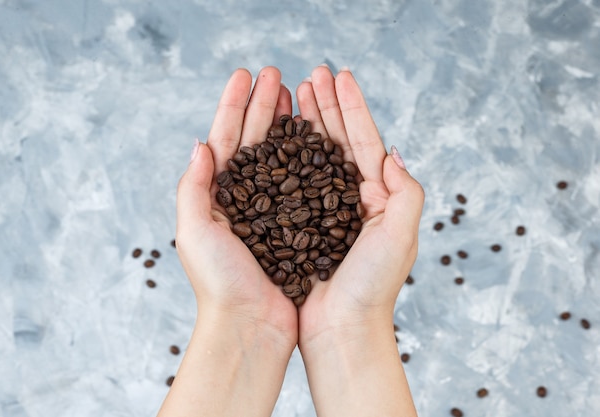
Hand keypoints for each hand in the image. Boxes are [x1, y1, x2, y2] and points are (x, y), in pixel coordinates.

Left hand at [159, 67, 296, 416]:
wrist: (252, 326)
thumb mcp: (194, 232)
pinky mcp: (295, 225)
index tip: (246, 75)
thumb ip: (193, 186)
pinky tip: (315, 137)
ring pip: (279, 156)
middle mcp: (242, 199)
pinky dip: (307, 157)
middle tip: (275, 74)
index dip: (233, 105)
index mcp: (214, 196)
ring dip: (284, 124)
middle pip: (252, 140)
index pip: (223, 138)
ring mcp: (270, 210)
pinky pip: (302, 182)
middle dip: (262, 106)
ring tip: (294, 94)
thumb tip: (200, 143)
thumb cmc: (220, 284)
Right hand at [295, 65, 423, 415]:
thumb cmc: (372, 289)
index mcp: (378, 196)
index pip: (365, 140)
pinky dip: (285, 156)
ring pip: (313, 156)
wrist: (341, 330)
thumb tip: (393, 154)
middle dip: (326, 106)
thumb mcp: (400, 237)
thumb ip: (407, 192)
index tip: (338, 76)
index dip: (352, 106)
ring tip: (294, 94)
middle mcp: (352, 199)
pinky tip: (276, 138)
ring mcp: (324, 210)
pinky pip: (292, 182)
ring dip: (306, 123)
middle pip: (338, 141)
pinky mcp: (300, 225)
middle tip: (312, 74)